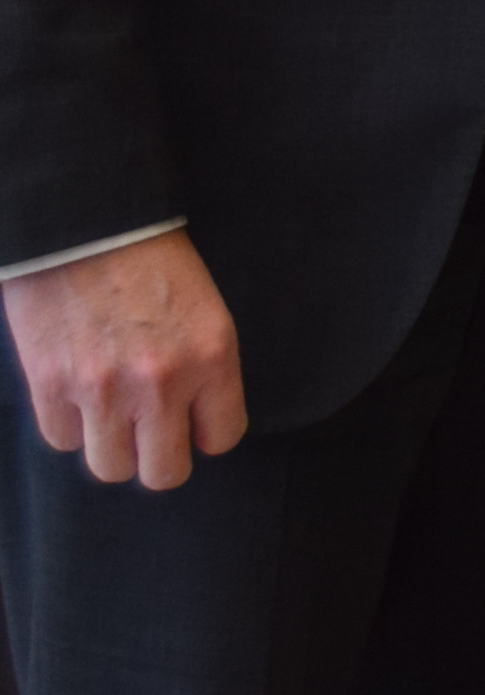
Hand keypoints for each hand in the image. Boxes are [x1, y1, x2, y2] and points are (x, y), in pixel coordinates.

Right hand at [2, 231, 245, 487]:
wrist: (84, 221)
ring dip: (112, 447)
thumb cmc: (148, 260)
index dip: (205, 432)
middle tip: (150, 432)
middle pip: (165, 473)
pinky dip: (70, 425)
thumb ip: (203, 368)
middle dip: (159, 456)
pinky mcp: (50, 386)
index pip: (222, 437)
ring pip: (111, 468)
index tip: (192, 421)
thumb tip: (194, 424)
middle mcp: (162, 381)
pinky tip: (76, 392)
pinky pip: (63, 441)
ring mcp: (102, 388)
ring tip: (111, 414)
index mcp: (212, 354)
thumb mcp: (202, 308)